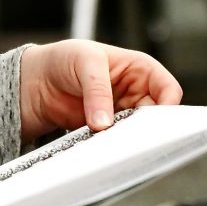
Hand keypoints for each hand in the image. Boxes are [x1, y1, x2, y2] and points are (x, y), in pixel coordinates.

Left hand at [17, 41, 182, 140]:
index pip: (167, 88)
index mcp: (140, 69)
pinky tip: (101, 147)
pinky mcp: (106, 131)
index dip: (168, 104)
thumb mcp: (84, 62)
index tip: (157, 120)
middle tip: (135, 137)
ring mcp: (122, 114)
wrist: (37, 80)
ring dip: (128, 139)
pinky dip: (111, 146)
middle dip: (148, 127)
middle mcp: (136, 93)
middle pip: (156, 116)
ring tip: (113, 141)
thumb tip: (104, 122)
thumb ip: (97, 91)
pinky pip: (116, 142)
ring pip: (138, 132)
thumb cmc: (65, 58)